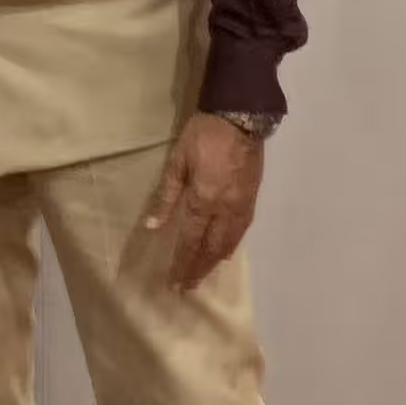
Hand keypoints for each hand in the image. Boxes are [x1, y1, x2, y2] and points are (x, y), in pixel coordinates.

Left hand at [141, 113, 268, 290]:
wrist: (240, 117)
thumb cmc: (203, 135)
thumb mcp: (177, 161)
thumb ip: (166, 195)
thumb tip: (153, 225)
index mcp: (203, 199)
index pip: (190, 240)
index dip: (181, 263)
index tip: (173, 282)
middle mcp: (224, 208)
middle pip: (211, 248)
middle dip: (198, 269)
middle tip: (187, 288)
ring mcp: (241, 205)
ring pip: (228, 242)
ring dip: (214, 262)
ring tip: (202, 276)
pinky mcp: (252, 198)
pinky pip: (241, 230)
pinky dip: (231, 246)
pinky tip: (225, 253)